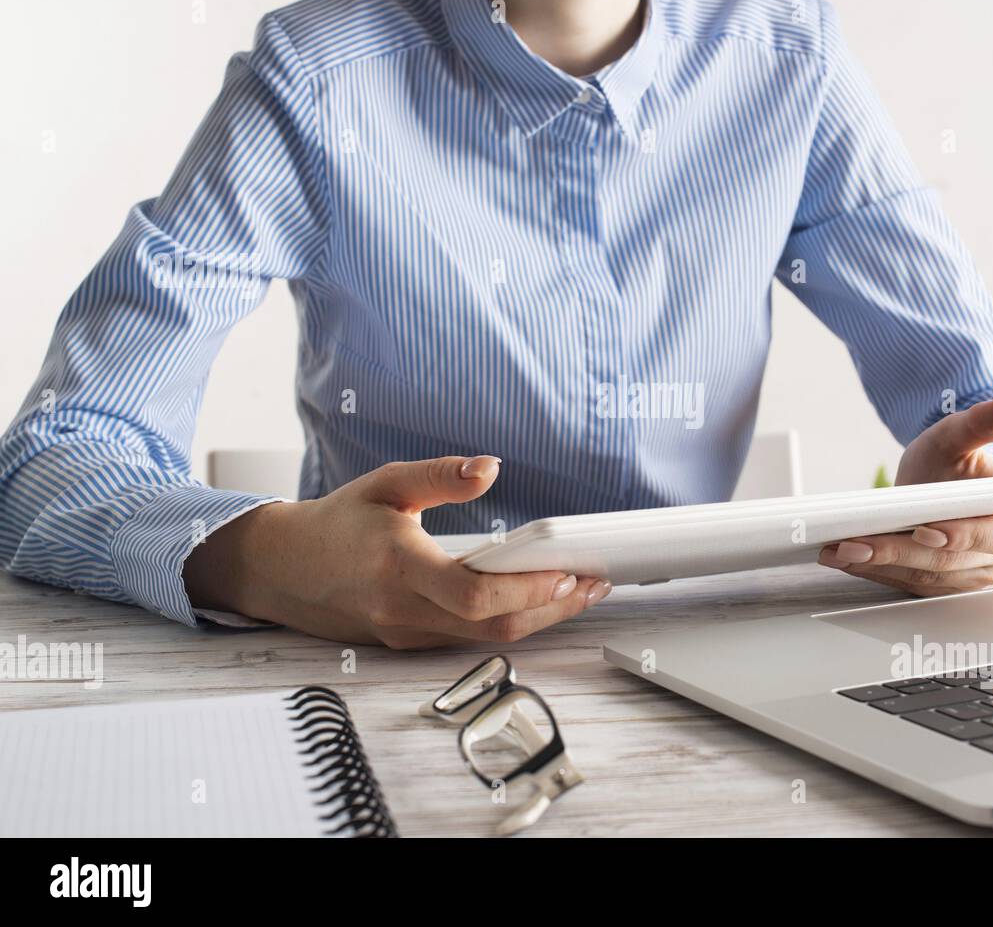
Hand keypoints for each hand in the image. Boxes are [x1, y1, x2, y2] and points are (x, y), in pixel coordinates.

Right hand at [183, 455, 610, 647]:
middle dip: (554, 607)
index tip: (568, 569)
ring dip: (540, 617)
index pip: (474, 594)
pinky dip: (510, 621)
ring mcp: (407, 634)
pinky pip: (470, 639)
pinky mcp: (410, 644)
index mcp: (399, 567)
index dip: (528, 589)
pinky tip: (537, 599)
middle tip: (594, 581)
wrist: (280, 570)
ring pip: (488, 638)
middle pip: (495, 626)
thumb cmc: (334, 524)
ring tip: (580, 588)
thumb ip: (441, 475)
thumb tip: (491, 467)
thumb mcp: (385, 484)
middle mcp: (404, 611)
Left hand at [819, 398, 992, 596]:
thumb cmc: (955, 464)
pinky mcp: (940, 586)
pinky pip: (906, 583)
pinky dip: (874, 572)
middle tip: (854, 543)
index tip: (923, 529)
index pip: (989, 536)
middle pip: (945, 561)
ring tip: (837, 550)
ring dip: (877, 566)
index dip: (958, 536)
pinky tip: (843, 559)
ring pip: (921, 577)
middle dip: (896, 552)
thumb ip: (982, 424)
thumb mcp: (961, 437)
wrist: (941, 486)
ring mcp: (968, 578)